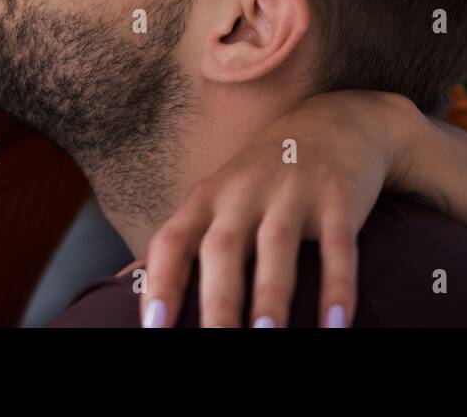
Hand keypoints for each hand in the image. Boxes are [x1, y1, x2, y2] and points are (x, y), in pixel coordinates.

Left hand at [141, 90, 422, 326]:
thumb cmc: (264, 177)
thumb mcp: (219, 197)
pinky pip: (338, 246)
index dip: (160, 283)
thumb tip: (128, 289)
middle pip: (223, 247)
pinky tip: (337, 326)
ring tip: (265, 337)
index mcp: (208, 196)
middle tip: (216, 345)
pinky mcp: (338, 195)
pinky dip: (338, 287)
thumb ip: (184, 243)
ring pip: (277, 245)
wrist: (336, 121)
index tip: (153, 329)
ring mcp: (292, 189)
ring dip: (271, 295)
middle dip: (217, 302)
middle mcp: (244, 190)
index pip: (173, 240)